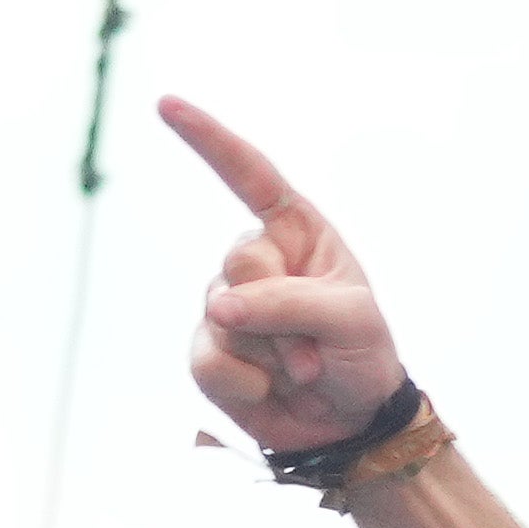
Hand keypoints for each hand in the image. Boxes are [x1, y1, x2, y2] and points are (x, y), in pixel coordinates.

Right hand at [163, 100, 408, 454]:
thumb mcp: (350, 318)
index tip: (166, 104)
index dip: (208, 139)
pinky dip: (245, 384)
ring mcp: (226, 306)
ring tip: (304, 370)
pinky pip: (208, 361)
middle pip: (240, 262)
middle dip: (281, 311)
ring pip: (223, 319)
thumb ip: (290, 301)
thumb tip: (217, 307)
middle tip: (316, 346)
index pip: (247, 174)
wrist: (351, 423)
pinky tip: (270, 392)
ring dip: (272, 355)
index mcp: (295, 232)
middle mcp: (256, 261)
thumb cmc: (362, 353)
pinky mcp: (209, 353)